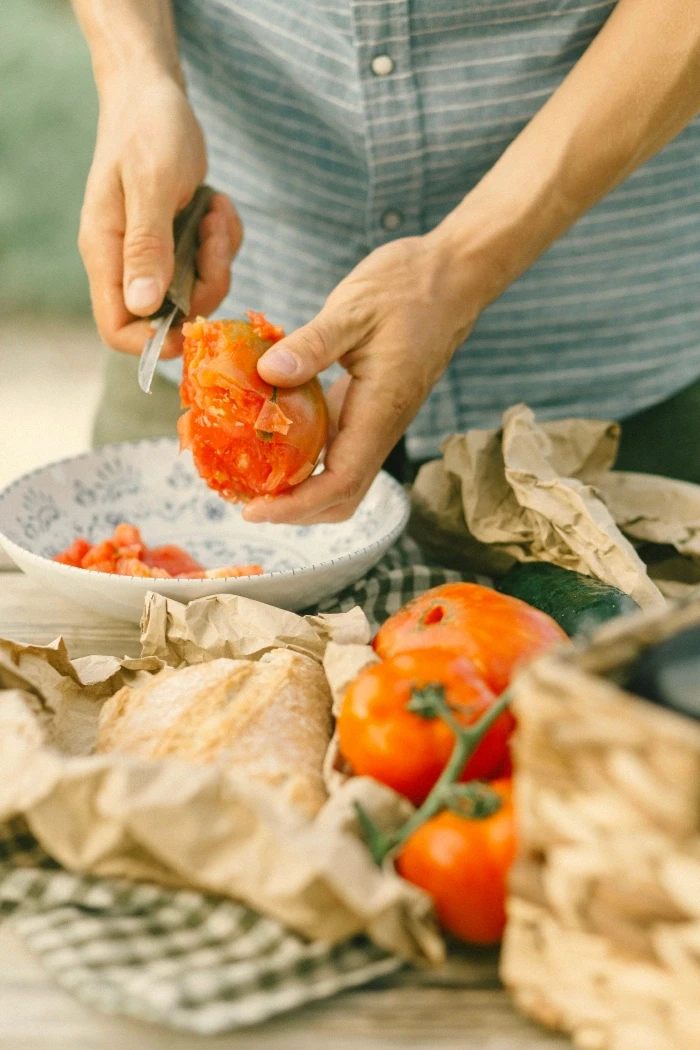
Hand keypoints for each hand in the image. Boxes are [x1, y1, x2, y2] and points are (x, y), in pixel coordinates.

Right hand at [78, 74, 241, 357]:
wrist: (156, 92)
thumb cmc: (149, 129)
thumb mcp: (152, 184)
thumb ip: (148, 246)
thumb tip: (142, 306)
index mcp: (107, 253)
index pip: (117, 328)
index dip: (153, 341)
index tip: (193, 324)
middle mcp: (128, 261)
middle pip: (170, 316)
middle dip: (204, 286)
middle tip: (213, 237)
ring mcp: (155, 253)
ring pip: (197, 291)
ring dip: (218, 257)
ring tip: (215, 210)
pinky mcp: (179, 241)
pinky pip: (211, 263)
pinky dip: (223, 239)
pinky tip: (216, 203)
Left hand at [243, 231, 478, 523]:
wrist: (452, 276)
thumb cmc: (409, 288)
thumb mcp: (353, 309)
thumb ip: (312, 344)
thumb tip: (268, 373)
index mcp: (381, 411)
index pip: (340, 482)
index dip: (297, 505)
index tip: (254, 509)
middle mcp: (381, 426)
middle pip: (342, 497)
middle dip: (295, 510)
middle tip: (244, 501)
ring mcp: (377, 419)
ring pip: (341, 478)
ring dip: (299, 490)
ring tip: (252, 479)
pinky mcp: (369, 406)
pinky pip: (338, 448)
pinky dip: (305, 458)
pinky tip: (272, 441)